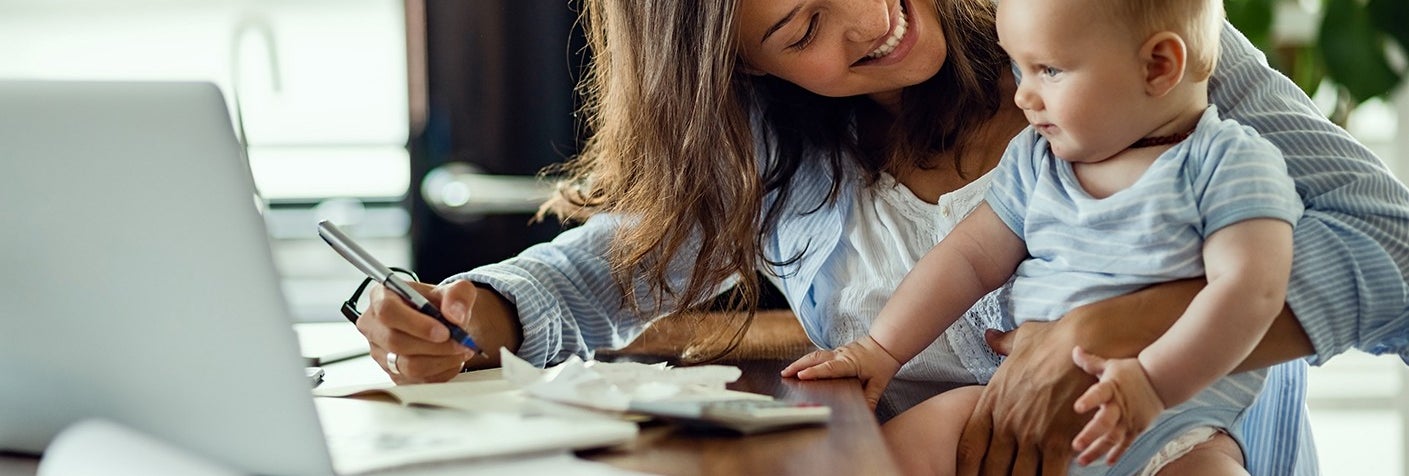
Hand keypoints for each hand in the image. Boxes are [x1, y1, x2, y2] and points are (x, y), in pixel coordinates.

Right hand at [357, 279, 478, 383]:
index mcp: (382, 296)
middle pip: (396, 342)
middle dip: (435, 345)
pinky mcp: (393, 374)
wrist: (444, 324)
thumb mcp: (456, 290)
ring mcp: (381, 353)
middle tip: (461, 342)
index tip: (444, 331)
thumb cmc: (442, 304)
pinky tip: (452, 359)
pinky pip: (417, 380)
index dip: (416, 324)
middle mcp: (374, 326)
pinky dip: (441, 372)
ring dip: (441, 360)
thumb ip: (459, 295)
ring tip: (461, 349)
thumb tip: (455, 315)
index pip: (387, 311)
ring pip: (407, 366)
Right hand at [781, 335, 901, 409]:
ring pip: (815, 355)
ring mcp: (837, 352)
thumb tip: (866, 413)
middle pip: (815, 358)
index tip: (801, 376)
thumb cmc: (882, 362)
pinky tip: (800, 367)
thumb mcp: (879, 383)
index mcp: (849, 363)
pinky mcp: (836, 352)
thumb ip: (871, 398)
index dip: (815, 372)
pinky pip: (819, 356)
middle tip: (784, 374)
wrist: (886, 344)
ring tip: (787, 371)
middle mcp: (840, 355)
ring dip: (800, 362)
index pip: (829, 368)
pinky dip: (807, 361)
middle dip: (798, 365)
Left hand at [957, 324, 1091, 475]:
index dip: (967, 468)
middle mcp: (1007, 422)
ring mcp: (1032, 433)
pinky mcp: (1059, 440)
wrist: (1085, 342)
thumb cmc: (1054, 340)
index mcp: (993, 402)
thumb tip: (991, 336)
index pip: (969, 447)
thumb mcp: (1020, 340)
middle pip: (993, 468)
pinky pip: (1051, 474)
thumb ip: (1002, 344)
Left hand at [1070, 348, 1165, 465]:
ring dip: (1097, 450)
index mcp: (1111, 388)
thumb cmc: (1131, 372)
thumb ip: (1091, 362)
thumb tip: (1074, 350)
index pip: (1098, 393)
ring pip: (1112, 438)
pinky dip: (1117, 453)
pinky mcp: (1136, 428)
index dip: (1089, 400)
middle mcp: (1119, 406)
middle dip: (1090, 435)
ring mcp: (1128, 419)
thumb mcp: (1111, 365)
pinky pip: (1126, 443)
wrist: (1161, 380)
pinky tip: (1107, 462)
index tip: (1077, 407)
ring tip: (1082, 460)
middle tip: (1076, 446)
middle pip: (1105, 422)